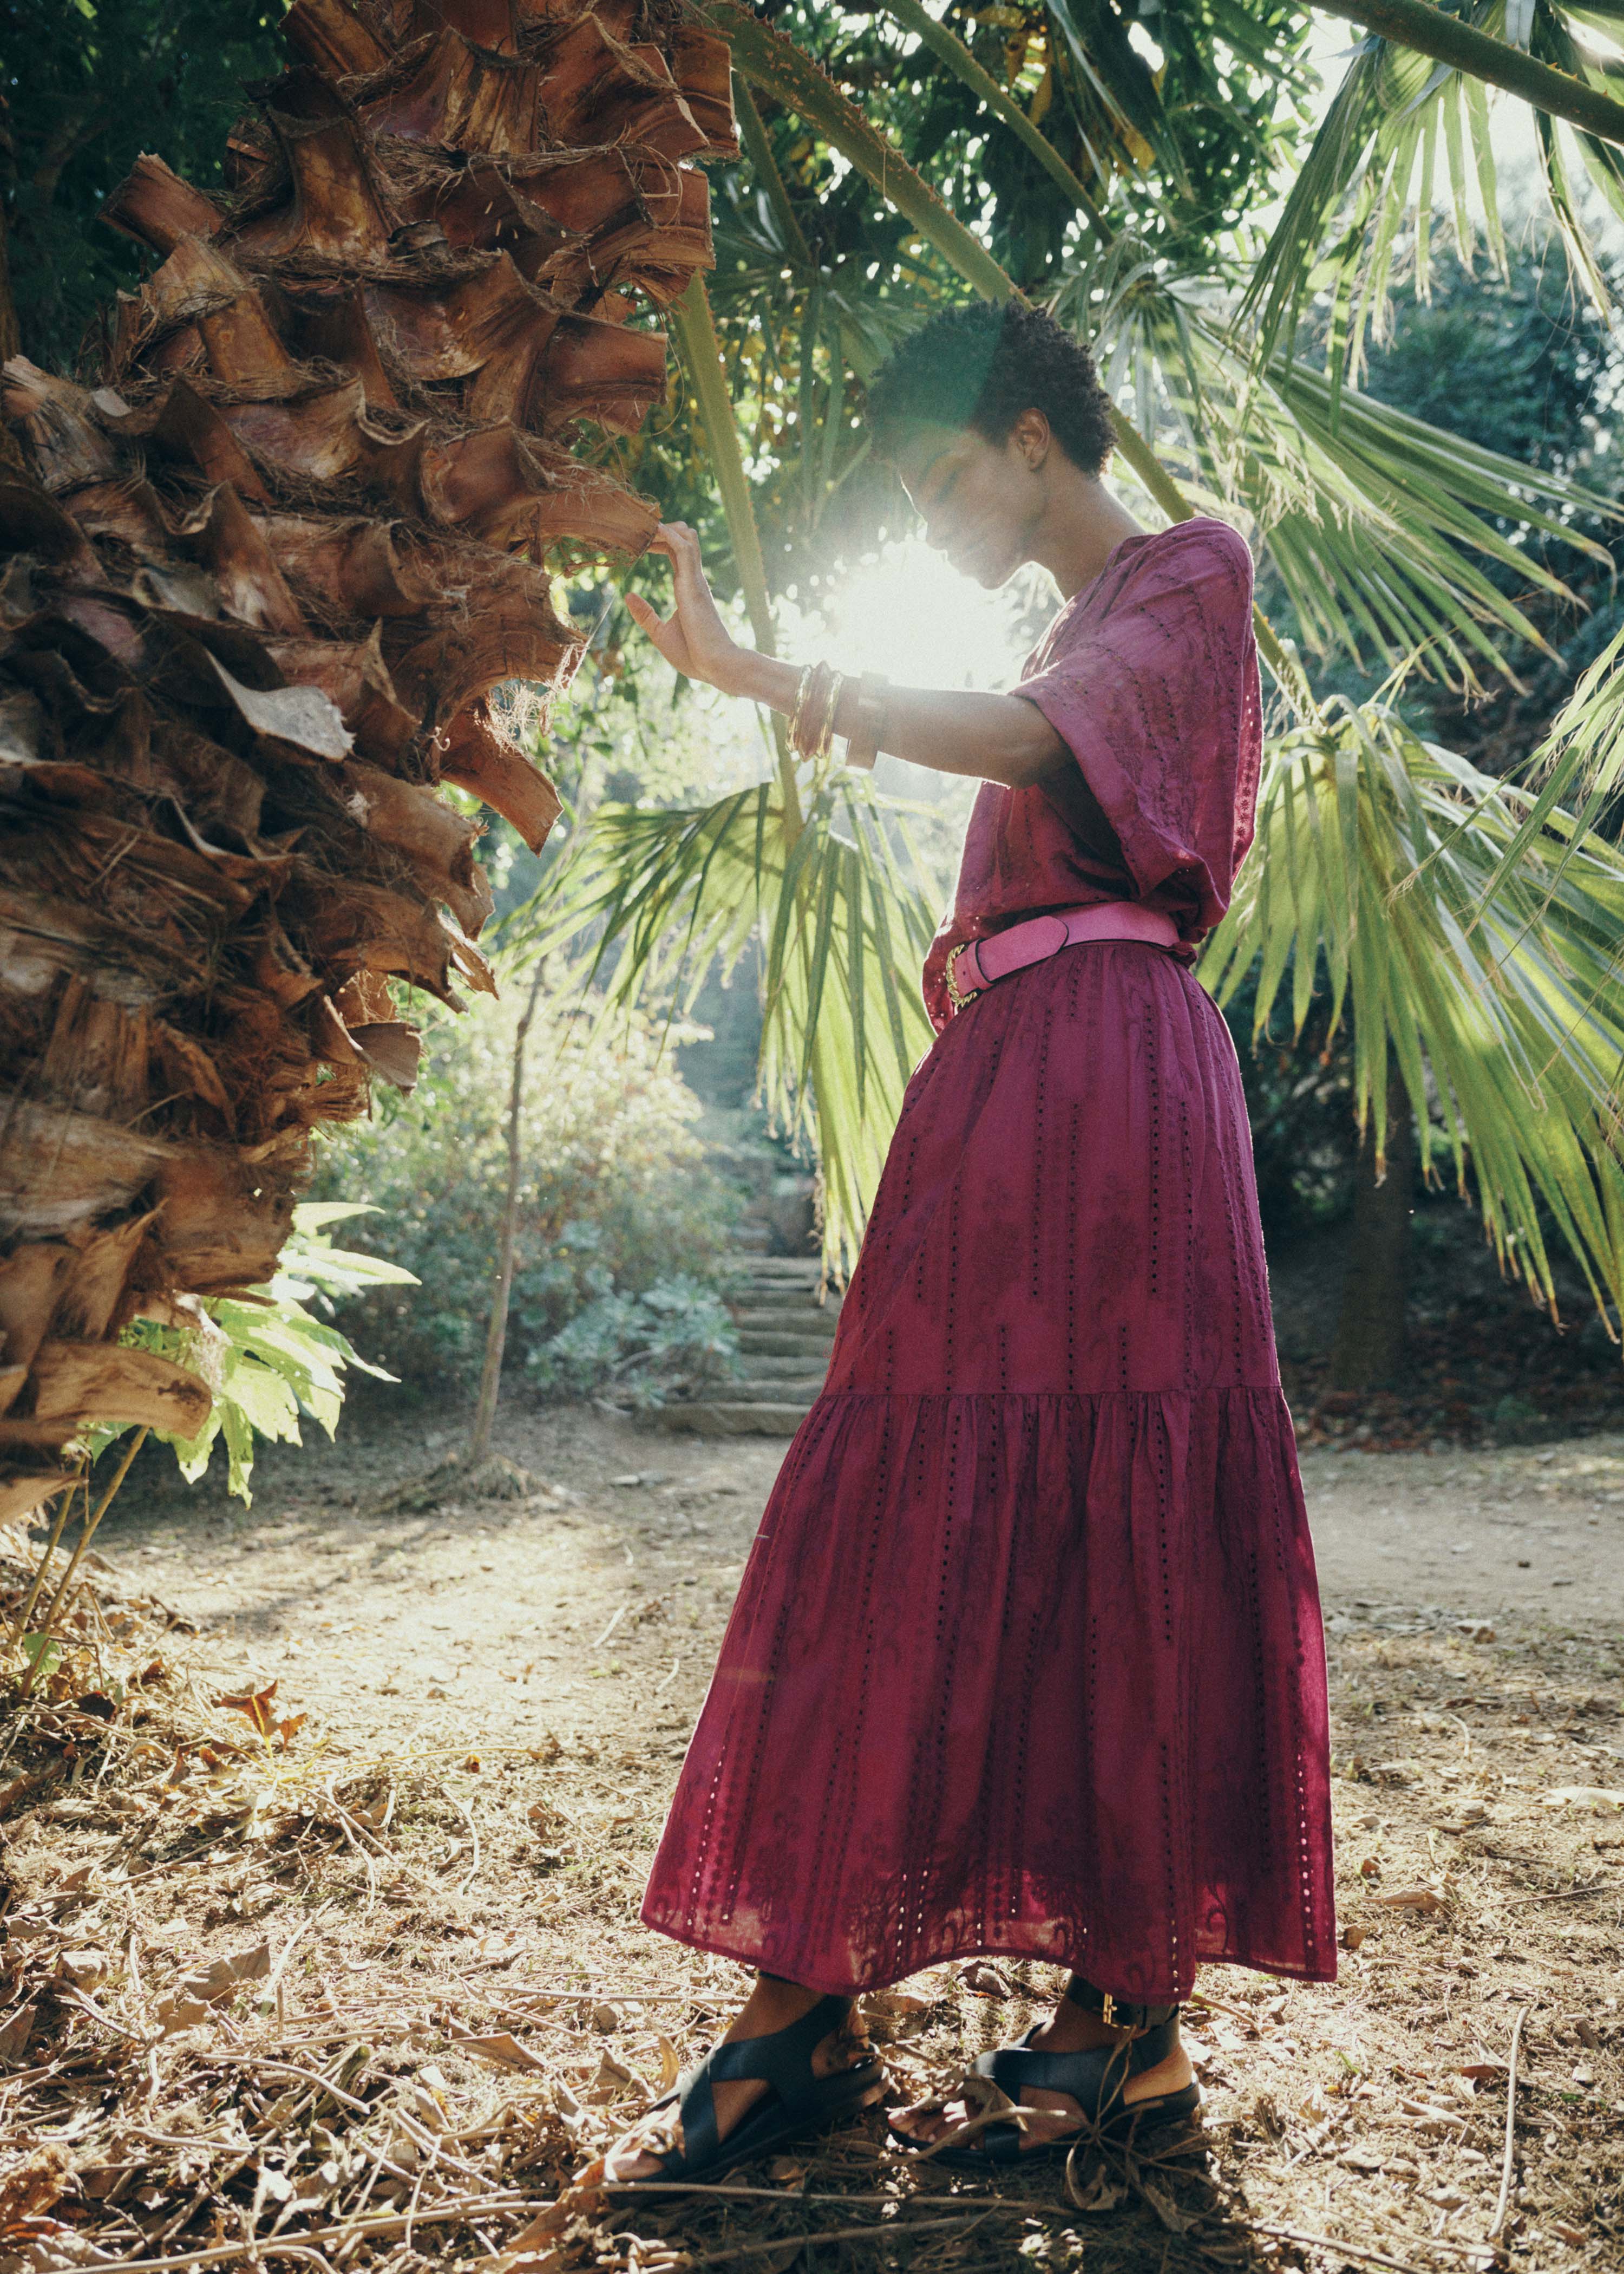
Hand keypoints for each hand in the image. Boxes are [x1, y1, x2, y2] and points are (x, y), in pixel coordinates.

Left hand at [623, 522, 749, 694]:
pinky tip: (650, 530)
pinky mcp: (693, 582)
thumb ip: (645, 614)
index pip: (675, 552)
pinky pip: (682, 547)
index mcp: (687, 587)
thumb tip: (628, 595)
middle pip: (683, 536)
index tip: (637, 537)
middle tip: (636, 527)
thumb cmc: (692, 654)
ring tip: (640, 524)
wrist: (714, 665)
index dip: (658, 539)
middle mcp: (693, 578)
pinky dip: (666, 534)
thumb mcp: (660, 633)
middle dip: (662, 526)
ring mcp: (694, 578)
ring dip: (663, 525)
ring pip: (685, 535)